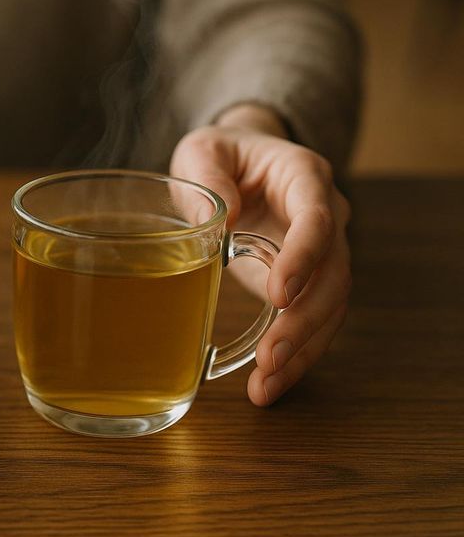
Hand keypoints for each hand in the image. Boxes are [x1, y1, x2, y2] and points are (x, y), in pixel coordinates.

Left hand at [170, 105, 350, 405]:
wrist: (240, 162)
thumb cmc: (221, 154)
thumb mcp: (203, 150)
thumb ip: (210, 175)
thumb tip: (224, 218)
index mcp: (304, 177)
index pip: (317, 219)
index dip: (303, 258)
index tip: (279, 294)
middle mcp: (326, 216)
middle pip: (333, 274)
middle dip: (303, 321)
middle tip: (269, 357)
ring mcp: (322, 252)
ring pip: (330, 307)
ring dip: (301, 350)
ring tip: (266, 386)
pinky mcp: (306, 282)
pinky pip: (312, 322)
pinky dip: (294, 356)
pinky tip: (269, 385)